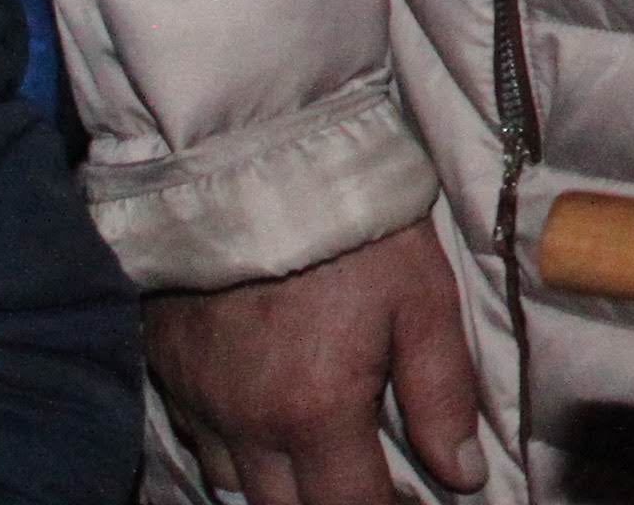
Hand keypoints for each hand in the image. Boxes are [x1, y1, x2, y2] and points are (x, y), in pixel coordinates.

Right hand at [143, 220, 483, 503]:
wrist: (249, 162)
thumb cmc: (350, 227)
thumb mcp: (421, 300)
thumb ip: (442, 393)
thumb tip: (463, 472)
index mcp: (314, 411)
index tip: (417, 504)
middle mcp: (247, 425)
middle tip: (378, 490)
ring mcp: (201, 404)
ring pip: (238, 488)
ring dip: (285, 491)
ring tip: (327, 466)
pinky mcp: (170, 376)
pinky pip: (203, 445)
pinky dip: (240, 456)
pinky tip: (273, 430)